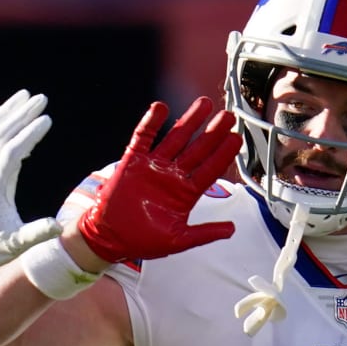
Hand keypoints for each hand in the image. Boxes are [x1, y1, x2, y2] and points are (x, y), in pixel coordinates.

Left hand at [0, 89, 59, 276]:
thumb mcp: (16, 244)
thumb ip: (36, 233)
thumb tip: (58, 227)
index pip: (11, 152)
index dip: (29, 134)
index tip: (47, 119)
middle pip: (1, 134)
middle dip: (21, 114)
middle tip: (41, 98)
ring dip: (8, 111)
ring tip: (25, 96)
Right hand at [76, 96, 239, 262]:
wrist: (110, 238)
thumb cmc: (142, 240)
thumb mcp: (179, 240)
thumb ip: (205, 233)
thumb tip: (230, 230)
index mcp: (186, 193)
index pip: (210, 169)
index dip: (223, 154)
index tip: (236, 139)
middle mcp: (173, 175)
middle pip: (198, 149)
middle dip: (213, 132)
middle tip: (228, 116)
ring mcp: (154, 166)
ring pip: (175, 138)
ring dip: (190, 121)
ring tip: (204, 105)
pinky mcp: (133, 162)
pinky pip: (144, 137)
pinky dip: (151, 122)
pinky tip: (161, 108)